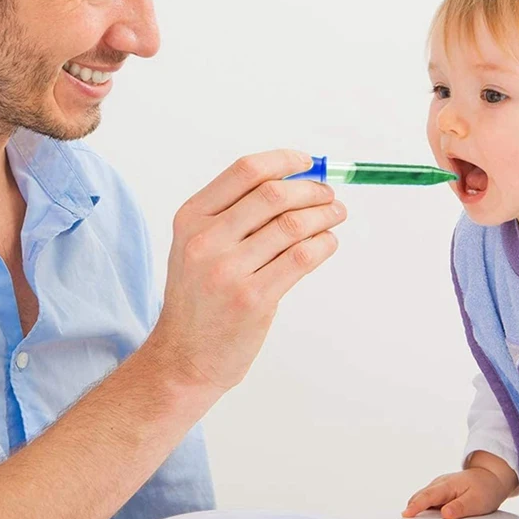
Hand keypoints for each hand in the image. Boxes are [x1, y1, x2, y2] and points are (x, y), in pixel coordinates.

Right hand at [151, 150, 345, 390]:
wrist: (183, 357)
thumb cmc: (198, 299)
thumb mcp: (196, 246)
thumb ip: (234, 214)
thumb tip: (294, 182)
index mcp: (191, 218)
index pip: (245, 172)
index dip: (284, 161)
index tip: (308, 164)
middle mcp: (205, 240)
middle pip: (273, 194)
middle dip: (311, 190)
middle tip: (328, 196)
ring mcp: (228, 270)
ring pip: (292, 225)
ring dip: (324, 215)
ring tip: (335, 215)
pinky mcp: (253, 299)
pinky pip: (302, 258)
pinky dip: (324, 243)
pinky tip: (328, 243)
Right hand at [402, 466, 513, 518]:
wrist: (490, 477)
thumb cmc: (485, 488)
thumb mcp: (477, 501)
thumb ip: (460, 508)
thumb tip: (444, 514)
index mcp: (447, 485)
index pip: (428, 496)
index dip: (416, 506)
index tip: (406, 514)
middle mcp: (440, 484)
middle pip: (421, 496)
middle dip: (412, 508)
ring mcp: (439, 487)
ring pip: (423, 498)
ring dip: (417, 508)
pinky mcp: (441, 492)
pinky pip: (428, 500)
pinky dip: (424, 508)